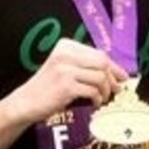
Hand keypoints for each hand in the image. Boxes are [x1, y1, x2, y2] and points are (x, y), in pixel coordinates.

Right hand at [10, 38, 124, 123]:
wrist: (26, 102)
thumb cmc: (49, 87)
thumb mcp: (64, 69)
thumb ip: (85, 66)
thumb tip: (118, 73)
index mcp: (66, 46)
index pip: (98, 53)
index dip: (113, 66)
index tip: (122, 77)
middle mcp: (65, 54)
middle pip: (102, 62)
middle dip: (113, 77)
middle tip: (116, 90)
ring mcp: (65, 69)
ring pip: (100, 77)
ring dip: (105, 91)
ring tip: (102, 98)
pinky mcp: (66, 86)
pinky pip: (93, 90)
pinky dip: (97, 98)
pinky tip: (94, 102)